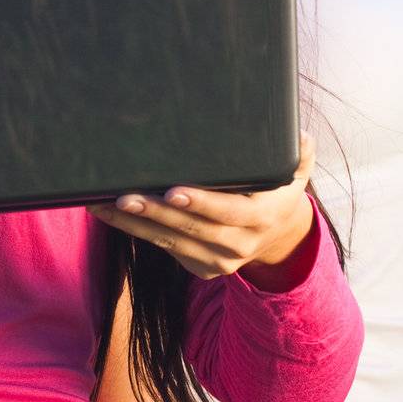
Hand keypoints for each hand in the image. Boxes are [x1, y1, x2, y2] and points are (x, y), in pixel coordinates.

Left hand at [89, 135, 317, 286]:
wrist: (277, 237)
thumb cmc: (276, 191)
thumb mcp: (292, 173)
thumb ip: (297, 154)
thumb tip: (300, 134)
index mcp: (261, 218)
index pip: (228, 212)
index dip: (201, 202)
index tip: (173, 191)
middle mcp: (239, 244)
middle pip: (190, 228)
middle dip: (154, 212)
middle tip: (123, 195)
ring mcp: (218, 261)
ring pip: (169, 241)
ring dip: (133, 223)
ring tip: (102, 204)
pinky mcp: (199, 267)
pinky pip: (163, 247)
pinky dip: (135, 230)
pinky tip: (110, 214)